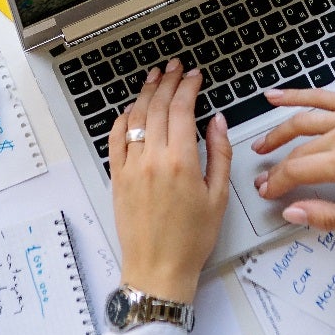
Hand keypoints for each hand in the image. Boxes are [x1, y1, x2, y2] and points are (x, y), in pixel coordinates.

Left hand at [109, 60, 231, 300]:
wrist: (158, 268)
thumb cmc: (191, 239)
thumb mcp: (218, 197)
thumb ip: (219, 154)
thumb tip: (217, 122)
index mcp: (180, 162)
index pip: (182, 109)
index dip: (188, 86)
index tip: (194, 75)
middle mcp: (152, 159)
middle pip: (157, 107)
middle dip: (167, 81)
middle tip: (175, 67)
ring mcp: (130, 167)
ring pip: (135, 118)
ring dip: (145, 93)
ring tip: (154, 77)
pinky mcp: (116, 177)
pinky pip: (116, 139)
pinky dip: (123, 120)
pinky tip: (131, 110)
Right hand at [250, 89, 334, 229]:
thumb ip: (328, 217)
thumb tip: (293, 213)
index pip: (295, 171)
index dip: (276, 183)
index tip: (267, 192)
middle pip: (297, 149)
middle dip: (276, 166)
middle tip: (264, 178)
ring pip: (302, 120)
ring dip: (277, 132)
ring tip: (262, 144)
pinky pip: (322, 96)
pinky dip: (296, 95)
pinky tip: (275, 97)